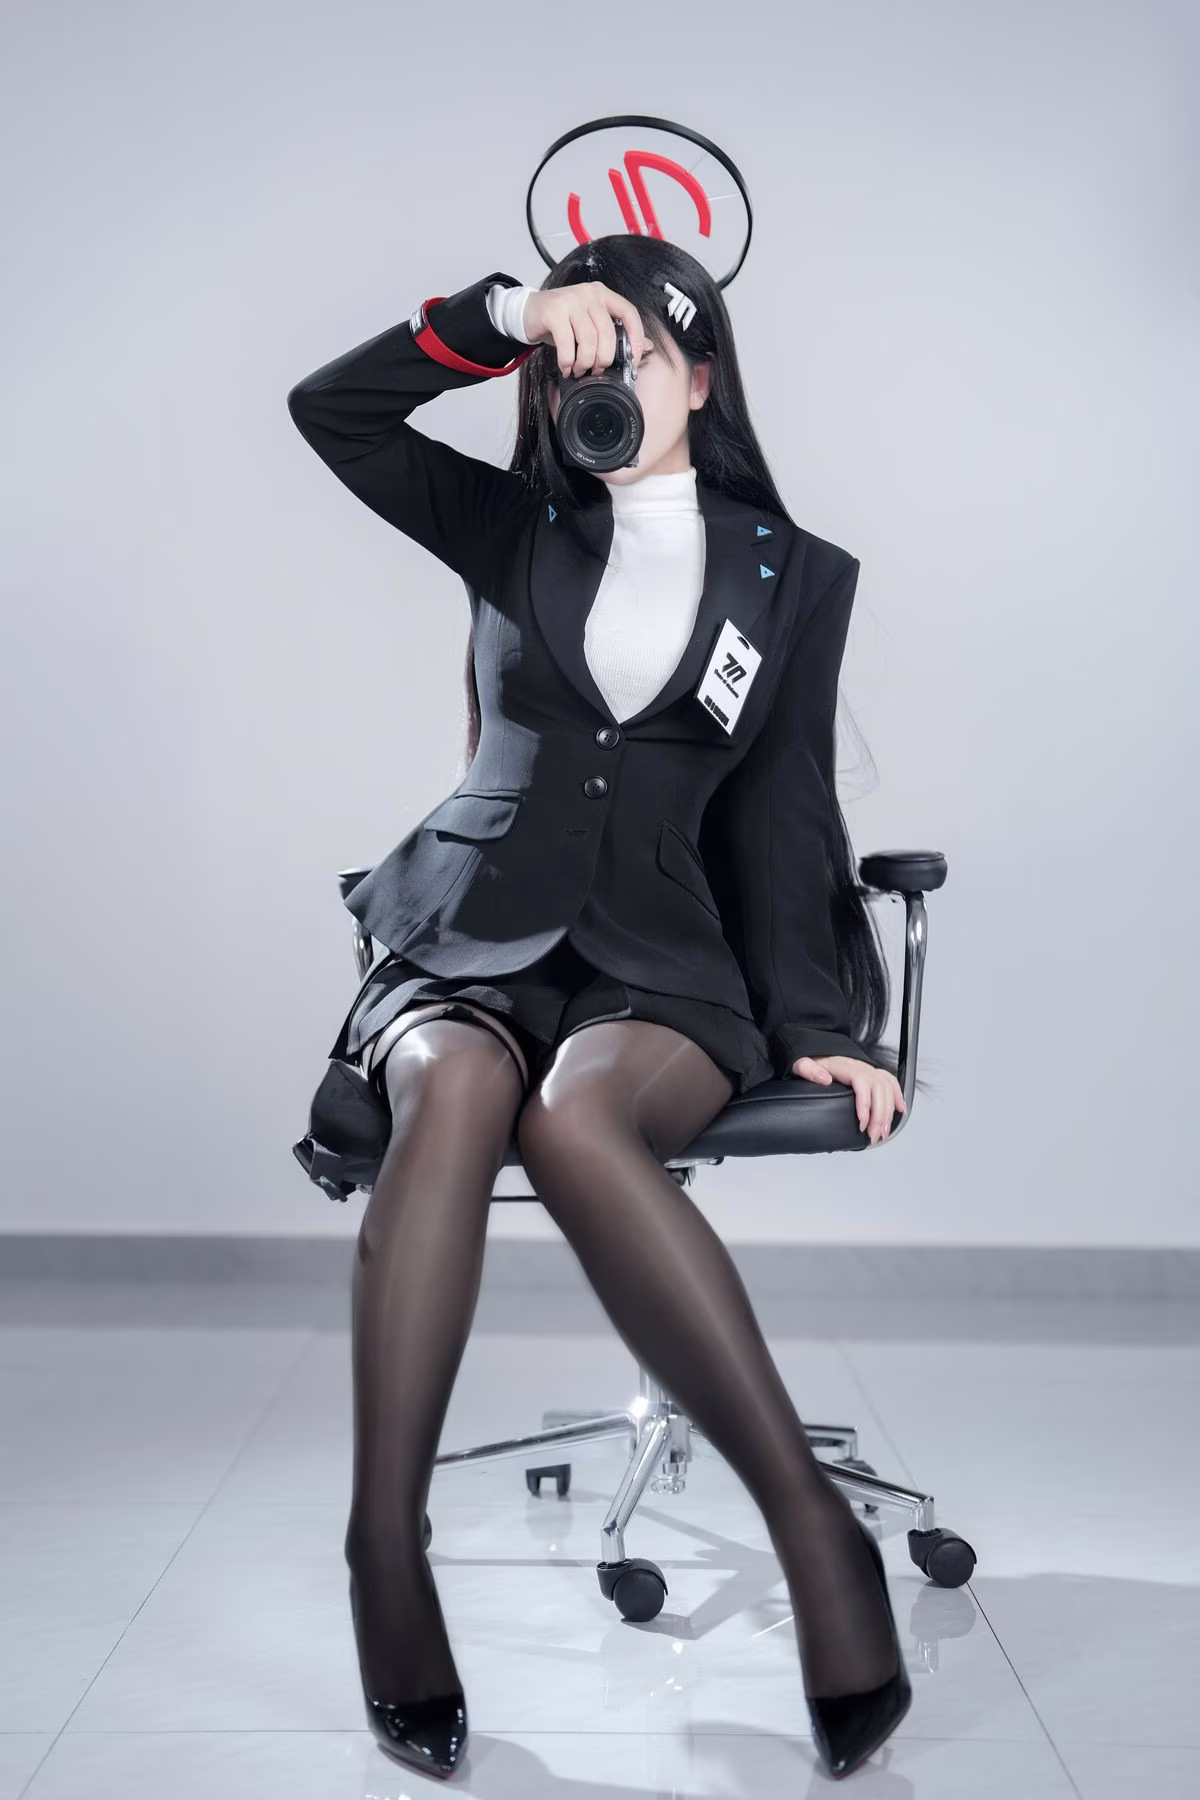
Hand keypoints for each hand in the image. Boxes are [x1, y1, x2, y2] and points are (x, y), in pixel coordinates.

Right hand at [523, 281, 648, 381]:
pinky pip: (567, 343)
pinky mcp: (554, 311)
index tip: (632, 358)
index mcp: (602, 295)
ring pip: (589, 340)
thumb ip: (614, 333)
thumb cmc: (561, 321)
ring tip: (579, 370)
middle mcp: (589, 294)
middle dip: (603, 359)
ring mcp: (571, 300)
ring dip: (584, 362)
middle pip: (607, 332)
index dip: (635, 337)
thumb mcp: (589, 324)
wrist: (528, 311)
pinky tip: (566, 367)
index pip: (628, 313)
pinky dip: (567, 361)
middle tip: (596, 371)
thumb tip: (645, 346)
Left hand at [790, 1055, 906, 1142]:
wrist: (814, 1051)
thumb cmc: (809, 1060)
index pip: (862, 1082)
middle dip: (879, 1115)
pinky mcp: (871, 1074)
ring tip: (883, 1132)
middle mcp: (860, 1066)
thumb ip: (809, 1070)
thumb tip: (824, 1079)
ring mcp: (867, 1070)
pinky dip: (898, 1096)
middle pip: (878, 1089)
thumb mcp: (801, 1063)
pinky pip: (890, 1082)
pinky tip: (900, 1110)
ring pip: (886, 1089)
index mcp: (844, 1065)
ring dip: (888, 1112)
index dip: (865, 1103)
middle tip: (873, 1135)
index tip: (861, 1122)